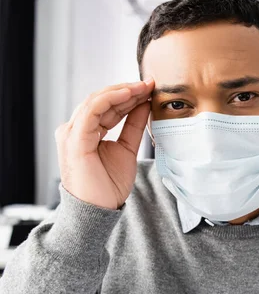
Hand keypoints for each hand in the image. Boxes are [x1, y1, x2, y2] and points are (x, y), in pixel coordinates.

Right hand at [56, 80, 154, 209]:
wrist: (98, 210)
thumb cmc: (108, 185)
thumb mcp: (127, 149)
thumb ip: (134, 126)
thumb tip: (145, 104)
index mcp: (86, 131)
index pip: (108, 107)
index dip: (129, 96)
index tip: (151, 88)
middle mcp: (75, 129)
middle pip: (102, 100)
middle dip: (128, 90)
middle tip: (151, 83)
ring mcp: (72, 132)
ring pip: (96, 100)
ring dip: (122, 91)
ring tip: (143, 86)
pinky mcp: (75, 138)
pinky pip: (92, 110)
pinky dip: (111, 99)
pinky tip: (130, 94)